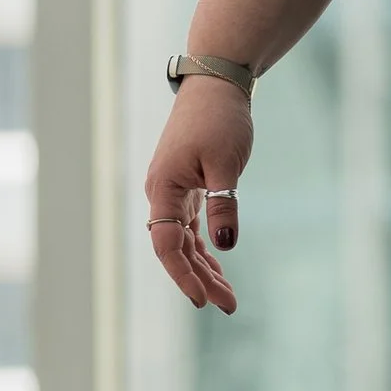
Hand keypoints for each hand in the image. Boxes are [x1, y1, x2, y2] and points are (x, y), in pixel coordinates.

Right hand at [145, 76, 253, 311]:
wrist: (217, 84)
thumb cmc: (220, 119)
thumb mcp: (226, 163)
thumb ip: (224, 204)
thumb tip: (224, 245)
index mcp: (164, 189)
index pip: (167, 245)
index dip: (183, 275)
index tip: (203, 300)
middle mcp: (162, 194)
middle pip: (177, 248)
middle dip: (201, 279)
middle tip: (228, 306)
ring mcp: (173, 191)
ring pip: (185, 240)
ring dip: (204, 267)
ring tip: (227, 297)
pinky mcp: (187, 186)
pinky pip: (191, 226)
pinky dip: (205, 247)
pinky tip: (219, 267)